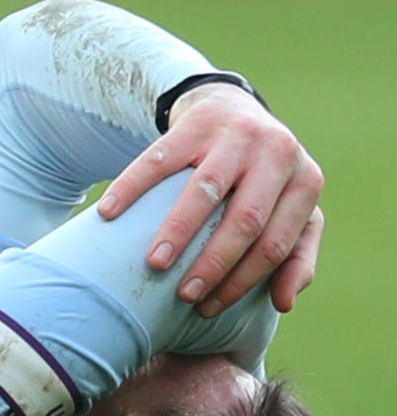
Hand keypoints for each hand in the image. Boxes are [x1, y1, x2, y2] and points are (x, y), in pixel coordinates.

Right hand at [96, 82, 322, 313]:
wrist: (234, 108)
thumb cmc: (262, 175)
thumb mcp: (291, 209)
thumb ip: (296, 256)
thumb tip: (283, 303)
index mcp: (306, 181)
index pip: (276, 243)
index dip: (243, 280)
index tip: (209, 307)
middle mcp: (278, 153)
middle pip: (246, 220)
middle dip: (214, 263)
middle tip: (185, 295)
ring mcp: (235, 135)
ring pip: (205, 190)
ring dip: (177, 232)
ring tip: (155, 264)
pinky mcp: (194, 124)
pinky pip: (157, 160)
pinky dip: (130, 188)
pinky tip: (109, 213)